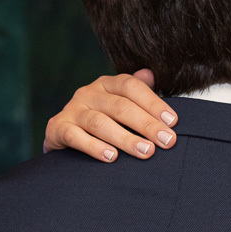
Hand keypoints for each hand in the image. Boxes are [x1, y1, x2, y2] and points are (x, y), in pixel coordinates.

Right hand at [43, 69, 177, 161]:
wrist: (65, 136)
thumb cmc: (104, 119)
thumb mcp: (121, 103)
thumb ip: (138, 92)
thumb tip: (151, 74)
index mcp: (107, 84)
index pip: (131, 86)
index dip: (153, 102)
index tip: (173, 121)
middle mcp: (89, 93)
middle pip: (120, 106)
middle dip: (147, 124)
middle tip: (167, 141)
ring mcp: (72, 110)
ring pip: (100, 123)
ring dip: (125, 138)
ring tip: (146, 151)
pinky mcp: (57, 128)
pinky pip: (75, 136)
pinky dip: (94, 147)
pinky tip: (112, 157)